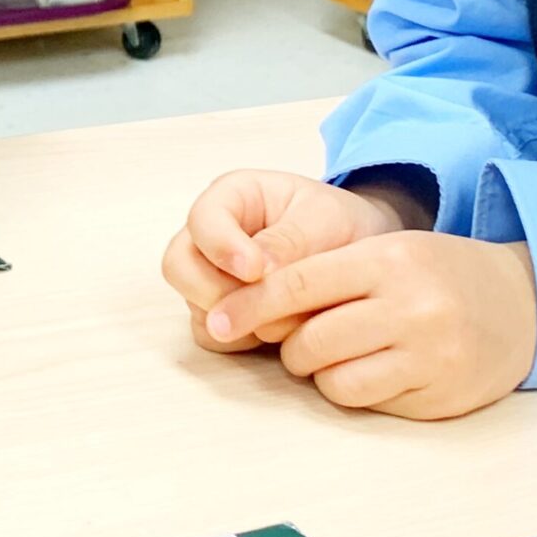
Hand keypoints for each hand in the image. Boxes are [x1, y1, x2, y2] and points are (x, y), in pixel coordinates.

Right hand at [162, 170, 411, 352]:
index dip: (221, 247)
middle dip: (220, 291)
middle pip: (179, 267)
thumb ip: (289, 241)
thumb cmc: (338, 223)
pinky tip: (278, 329)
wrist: (357, 253)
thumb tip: (255, 274)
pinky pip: (212, 335)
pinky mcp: (221, 313)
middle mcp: (210, 238)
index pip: (202, 220)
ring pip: (195, 306)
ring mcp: (210, 278)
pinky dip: (241, 338)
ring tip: (288, 314)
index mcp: (231, 198)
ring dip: (238, 319)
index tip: (255, 270)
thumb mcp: (325, 219)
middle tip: (267, 302)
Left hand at [208, 233, 536, 418]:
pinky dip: (354, 390)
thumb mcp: (387, 252)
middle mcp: (411, 305)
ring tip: (343, 355)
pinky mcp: (438, 394)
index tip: (218, 320)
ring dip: (321, 373)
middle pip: (309, 340)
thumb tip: (246, 309)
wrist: (522, 304)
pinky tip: (375, 371)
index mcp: (389, 259)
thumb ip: (325, 274)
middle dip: (291, 346)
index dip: (250, 305)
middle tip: (305, 339)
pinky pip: (365, 402)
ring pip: (332, 380)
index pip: (298, 284)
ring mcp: (429, 354)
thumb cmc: (436, 275)